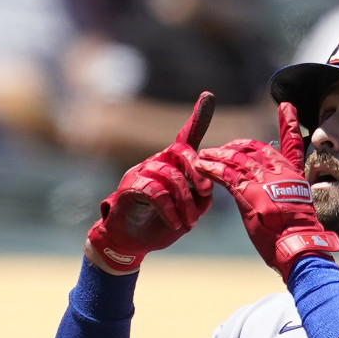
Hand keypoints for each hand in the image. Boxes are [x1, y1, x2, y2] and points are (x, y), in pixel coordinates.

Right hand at [87, 91, 214, 271]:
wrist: (130, 241)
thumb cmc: (160, 225)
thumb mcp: (188, 213)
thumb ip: (199, 200)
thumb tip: (206, 190)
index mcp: (173, 165)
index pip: (186, 137)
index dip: (198, 118)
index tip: (208, 96)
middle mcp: (157, 162)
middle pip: (180, 151)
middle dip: (197, 172)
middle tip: (206, 194)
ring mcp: (141, 172)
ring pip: (170, 175)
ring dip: (185, 202)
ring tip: (190, 223)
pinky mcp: (130, 188)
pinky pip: (154, 192)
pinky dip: (168, 210)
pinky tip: (175, 224)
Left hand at [195, 102, 338, 281]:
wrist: (298, 244)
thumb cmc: (297, 234)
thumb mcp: (294, 209)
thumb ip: (283, 193)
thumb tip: (271, 193)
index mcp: (294, 174)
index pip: (293, 143)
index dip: (289, 124)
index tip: (286, 106)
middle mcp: (280, 171)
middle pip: (254, 147)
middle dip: (235, 146)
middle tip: (221, 150)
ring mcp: (264, 179)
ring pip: (236, 159)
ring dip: (217, 156)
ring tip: (203, 156)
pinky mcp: (249, 191)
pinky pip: (225, 174)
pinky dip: (211, 168)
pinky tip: (201, 166)